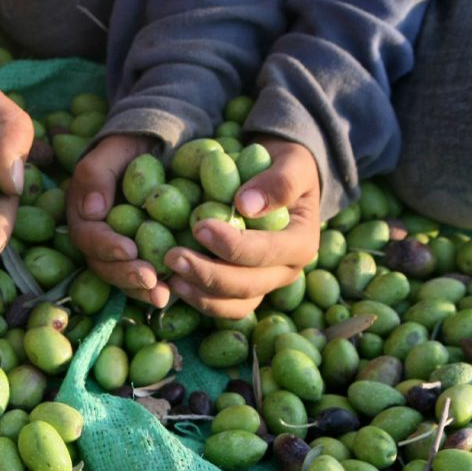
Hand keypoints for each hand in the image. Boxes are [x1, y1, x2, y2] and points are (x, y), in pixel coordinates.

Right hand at [67, 134, 169, 306]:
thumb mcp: (111, 150)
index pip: (88, 237)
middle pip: (103, 265)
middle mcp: (97, 239)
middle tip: (150, 279)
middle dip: (125, 275)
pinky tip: (176, 292)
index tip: (129, 250)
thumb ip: (97, 174)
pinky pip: (146, 276)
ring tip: (163, 296)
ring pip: (123, 277)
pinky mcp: (142, 256)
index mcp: (83, 215)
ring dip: (141, 289)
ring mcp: (119, 251)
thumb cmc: (128, 148)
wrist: (151, 150)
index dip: (106, 246)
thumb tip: (92, 209)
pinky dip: (158, 286)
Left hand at [164, 139, 319, 317]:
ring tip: (170, 275)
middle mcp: (286, 271)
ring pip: (234, 305)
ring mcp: (264, 285)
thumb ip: (279, 182)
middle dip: (208, 274)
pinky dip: (197, 300)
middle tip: (173, 257)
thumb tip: (246, 206)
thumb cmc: (283, 168)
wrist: (276, 181)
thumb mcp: (292, 164)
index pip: (268, 252)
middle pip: (248, 286)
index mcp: (301, 243)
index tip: (200, 227)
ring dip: (200, 294)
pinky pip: (222, 307)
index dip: (233, 245)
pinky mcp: (243, 291)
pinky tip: (173, 283)